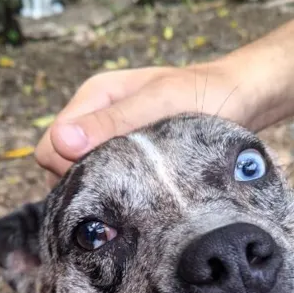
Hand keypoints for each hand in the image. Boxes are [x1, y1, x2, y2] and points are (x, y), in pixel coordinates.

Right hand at [35, 61, 253, 182]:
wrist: (242, 98)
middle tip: (125, 191)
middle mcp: (95, 117)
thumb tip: (62, 141)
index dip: (70, 169)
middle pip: (58, 164)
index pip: (51, 146)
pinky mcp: (127, 156)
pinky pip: (104, 179)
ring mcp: (109, 137)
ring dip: (100, 188)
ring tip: (136, 194)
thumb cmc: (204, 95)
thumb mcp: (160, 104)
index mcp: (94, 96)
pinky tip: (141, 197)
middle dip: (82, 181)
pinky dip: (115, 191)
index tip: (109, 179)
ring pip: (79, 175)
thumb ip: (112, 122)